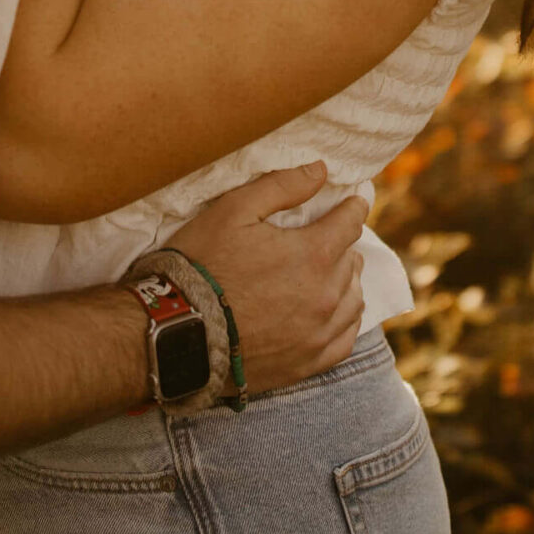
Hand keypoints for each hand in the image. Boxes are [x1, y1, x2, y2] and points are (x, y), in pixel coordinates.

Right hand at [167, 162, 365, 395]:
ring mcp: (318, 334)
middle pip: (351, 261)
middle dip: (343, 244)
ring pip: (353, 300)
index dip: (353, 207)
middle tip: (330, 236)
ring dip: (347, 281)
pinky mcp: (306, 363)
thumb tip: (321, 170)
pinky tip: (336, 313)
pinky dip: (346, 321)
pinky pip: (345, 339)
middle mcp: (325, 295)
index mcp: (314, 254)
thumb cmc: (204, 263)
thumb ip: (282, 186)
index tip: (355, 201)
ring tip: (334, 271)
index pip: (350, 223)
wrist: (179, 331)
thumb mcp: (234, 209)